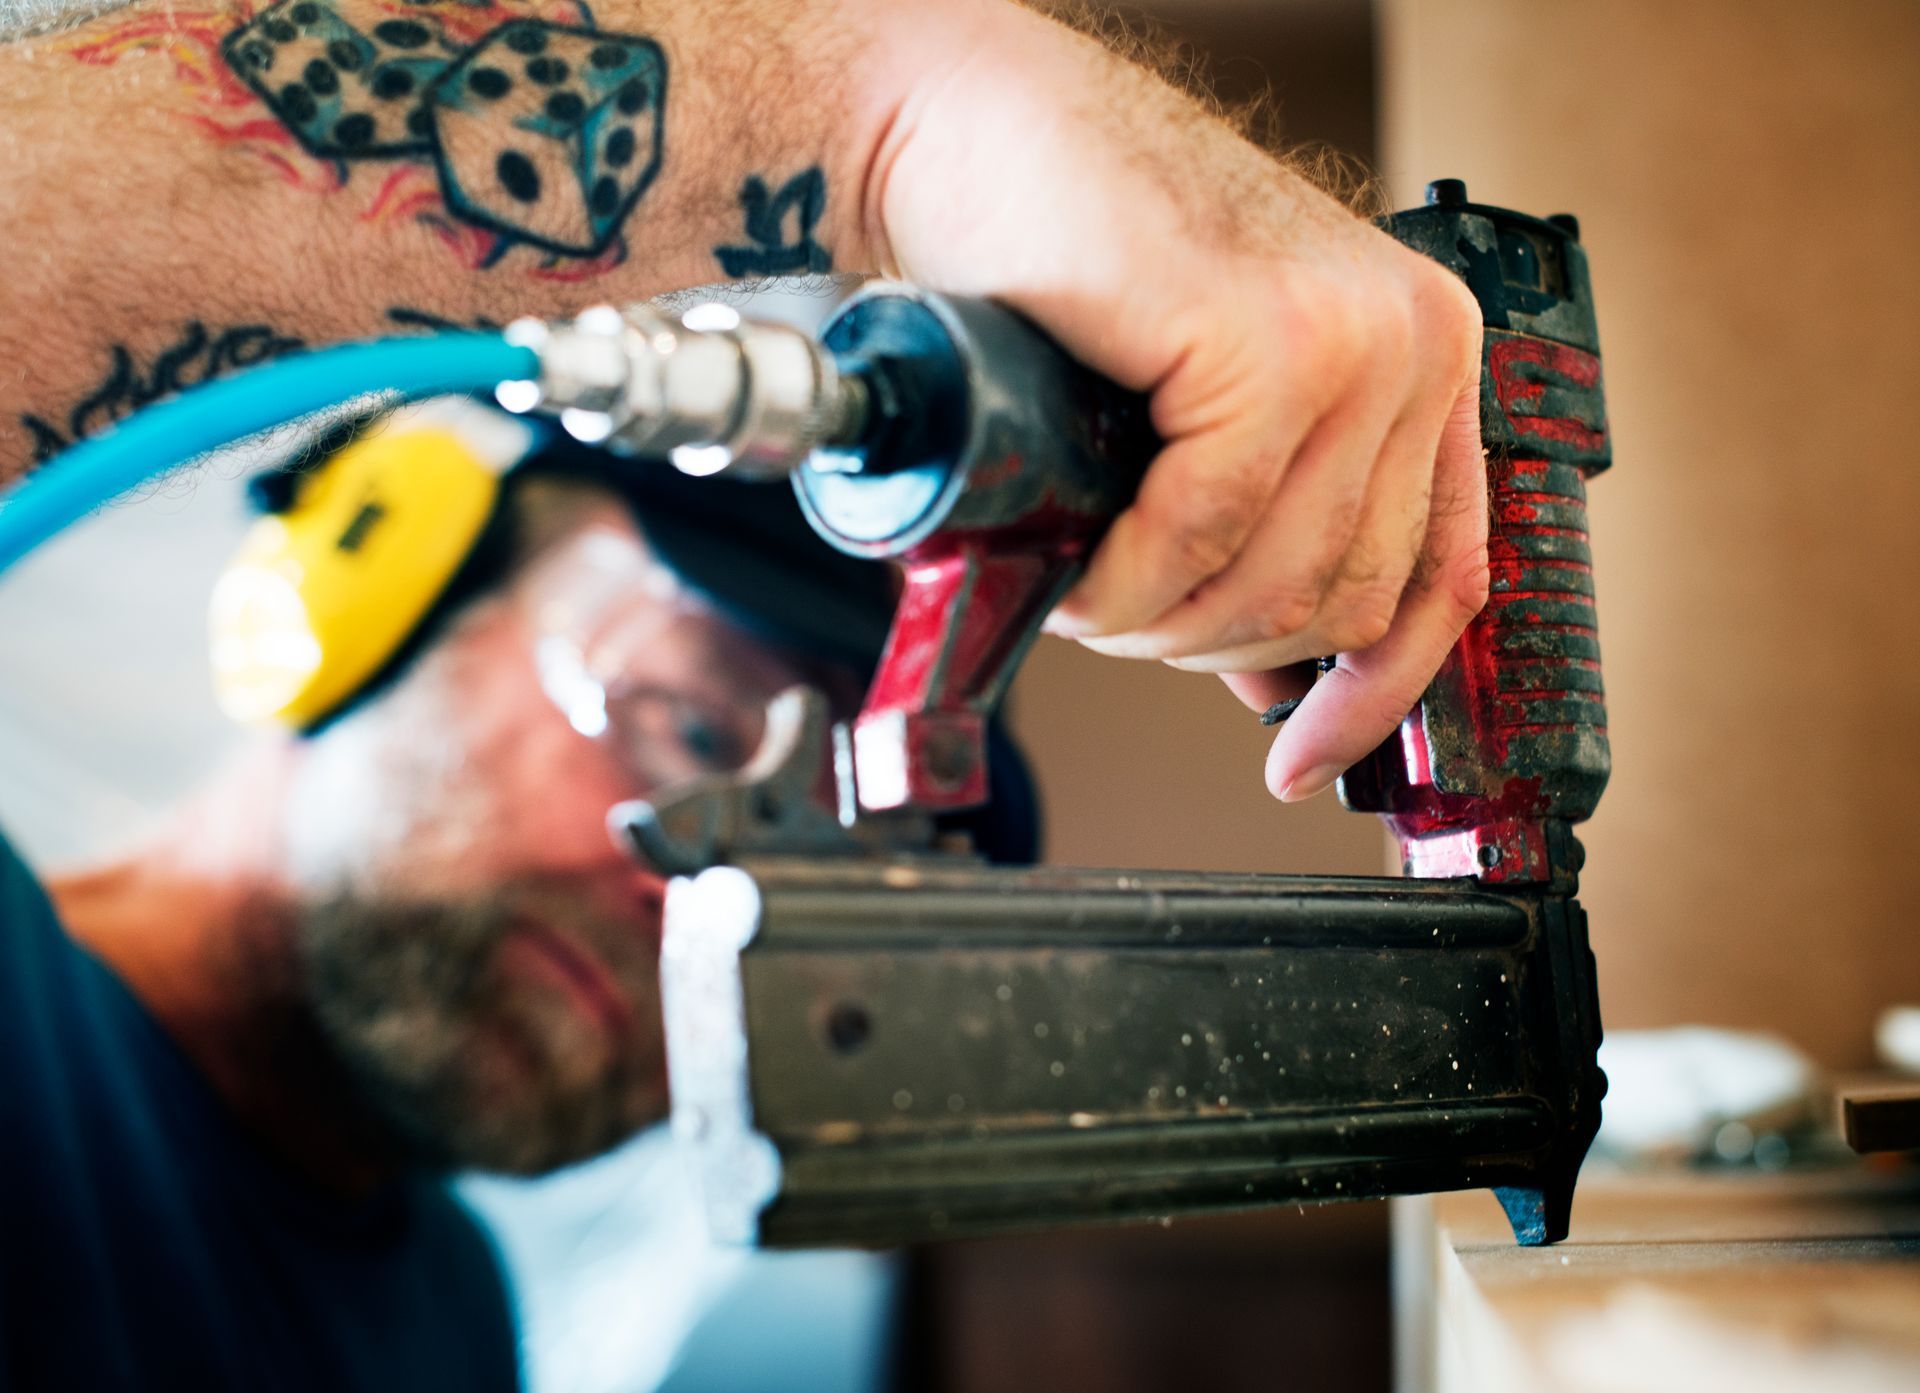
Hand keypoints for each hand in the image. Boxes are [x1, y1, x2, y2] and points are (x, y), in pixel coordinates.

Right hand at [868, 1, 1488, 800]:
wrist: (963, 137)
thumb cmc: (1067, 268)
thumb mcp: (1208, 409)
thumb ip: (1270, 519)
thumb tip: (1282, 672)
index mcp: (1421, 355)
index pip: (1446, 577)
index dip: (1373, 697)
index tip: (1300, 762)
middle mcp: (1414, 339)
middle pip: (1350, 598)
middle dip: (1218, 647)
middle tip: (1123, 618)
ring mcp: (1354, 336)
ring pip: (1280, 583)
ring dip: (1164, 622)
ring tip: (1090, 586)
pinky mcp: (1268, 336)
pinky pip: (1204, 533)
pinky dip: (1129, 581)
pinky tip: (1083, 567)